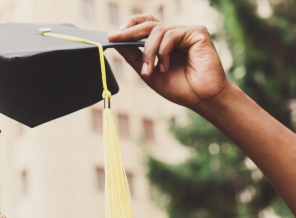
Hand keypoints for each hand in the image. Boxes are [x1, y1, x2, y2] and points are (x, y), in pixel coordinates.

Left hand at [107, 14, 234, 113]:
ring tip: (149, 71)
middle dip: (128, 33)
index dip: (130, 26)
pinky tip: (165, 66)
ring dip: (148, 52)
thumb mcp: (147, 72)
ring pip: (157, 30)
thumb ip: (133, 56)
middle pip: (148, 24)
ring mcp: (187, 31)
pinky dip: (163, 51)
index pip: (145, 24)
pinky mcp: (198, 32)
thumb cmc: (179, 87)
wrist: (201, 99)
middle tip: (114, 38)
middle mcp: (175, 33)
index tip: (111, 36)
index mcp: (164, 41)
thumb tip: (115, 41)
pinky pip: (171, 34)